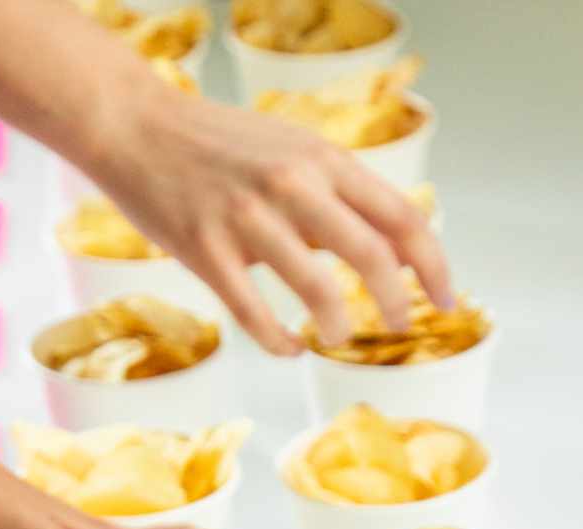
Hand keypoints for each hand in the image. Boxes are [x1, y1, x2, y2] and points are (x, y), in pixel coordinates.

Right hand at [84, 82, 452, 354]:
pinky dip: (280, 342)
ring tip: (337, 337)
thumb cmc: (219, 146)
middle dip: (396, 302)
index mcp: (322, 158)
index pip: (400, 215)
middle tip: (397, 328)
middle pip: (372, 253)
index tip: (445, 301)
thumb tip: (392, 251)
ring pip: (317, 287)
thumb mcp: (291, 150)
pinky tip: (289, 348)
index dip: (433, 265)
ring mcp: (247, 217)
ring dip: (338, 324)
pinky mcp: (204, 249)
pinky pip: (254, 313)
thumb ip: (339, 195)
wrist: (137, 127)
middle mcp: (292, 183)